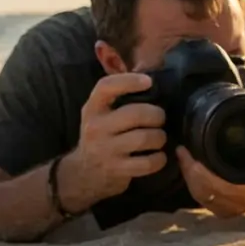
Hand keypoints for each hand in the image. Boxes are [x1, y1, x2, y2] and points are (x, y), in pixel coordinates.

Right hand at [58, 73, 168, 209]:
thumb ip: (118, 96)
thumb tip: (148, 72)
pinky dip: (160, 159)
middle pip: (135, 114)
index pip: (106, 87)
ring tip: (159, 137)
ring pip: (145, 138)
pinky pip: (148, 162)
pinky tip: (159, 156)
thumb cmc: (100, 135)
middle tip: (159, 119)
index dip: (129, 81)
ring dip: (160, 137)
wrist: (84, 172)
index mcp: (92, 108)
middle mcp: (96, 127)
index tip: (148, 81)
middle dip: (156, 115)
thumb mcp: (100, 113)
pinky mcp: (118, 170)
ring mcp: (106, 150)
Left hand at [176, 145, 244, 217]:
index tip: (187, 150)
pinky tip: (189, 173)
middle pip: (205, 190)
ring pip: (201, 196)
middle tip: (181, 151)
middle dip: (189, 170)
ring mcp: (232, 210)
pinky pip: (203, 201)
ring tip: (183, 159)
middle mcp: (242, 202)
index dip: (197, 169)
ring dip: (189, 177)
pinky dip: (194, 186)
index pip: (217, 183)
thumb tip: (240, 107)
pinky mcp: (224, 213)